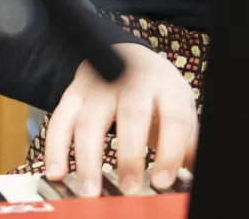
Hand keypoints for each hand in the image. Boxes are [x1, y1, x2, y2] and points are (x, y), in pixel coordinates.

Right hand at [44, 41, 198, 194]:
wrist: (127, 56)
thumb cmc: (157, 93)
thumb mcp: (178, 106)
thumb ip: (186, 140)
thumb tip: (193, 173)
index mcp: (166, 85)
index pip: (173, 116)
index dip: (169, 150)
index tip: (162, 181)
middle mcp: (133, 81)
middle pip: (132, 114)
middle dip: (130, 154)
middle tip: (130, 188)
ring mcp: (100, 85)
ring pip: (90, 120)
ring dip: (88, 158)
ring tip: (89, 192)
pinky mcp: (73, 93)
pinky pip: (60, 120)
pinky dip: (55, 147)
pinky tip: (57, 172)